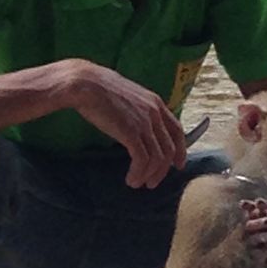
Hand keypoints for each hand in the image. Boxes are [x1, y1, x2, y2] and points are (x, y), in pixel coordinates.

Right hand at [70, 61, 186, 187]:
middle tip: (152, 182)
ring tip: (137, 183)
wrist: (85, 83)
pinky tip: (131, 179)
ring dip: (149, 175)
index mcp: (156, 103)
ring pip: (157, 158)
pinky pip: (142, 160)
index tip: (178, 164)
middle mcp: (154, 113)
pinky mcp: (131, 132)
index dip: (181, 150)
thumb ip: (139, 111)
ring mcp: (144, 122)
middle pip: (169, 149)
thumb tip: (138, 128)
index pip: (177, 130)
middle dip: (162, 170)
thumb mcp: (128, 97)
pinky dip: (138, 173)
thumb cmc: (99, 89)